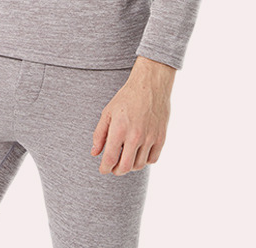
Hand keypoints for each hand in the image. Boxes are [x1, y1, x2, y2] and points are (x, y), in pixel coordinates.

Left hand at [91, 56, 174, 174]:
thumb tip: (95, 153)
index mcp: (119, 129)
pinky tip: (139, 152)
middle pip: (125, 167)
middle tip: (113, 167)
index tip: (103, 169)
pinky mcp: (161, 137)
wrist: (150, 85)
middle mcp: (135, 136)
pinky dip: (145, 160)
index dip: (104, 168)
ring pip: (139, 165)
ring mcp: (150, 138)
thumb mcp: (108, 112)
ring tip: (126, 157)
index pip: (110, 159)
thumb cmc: (127, 97)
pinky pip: (153, 159)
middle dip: (116, 171)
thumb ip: (99, 134)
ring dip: (131, 166)